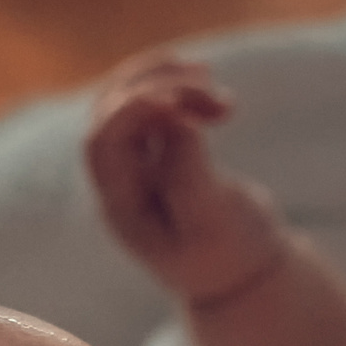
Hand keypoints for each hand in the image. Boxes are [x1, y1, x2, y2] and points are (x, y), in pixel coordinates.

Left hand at [86, 56, 286, 305]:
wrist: (241, 271)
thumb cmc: (229, 252)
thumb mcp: (213, 221)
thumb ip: (189, 174)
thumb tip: (176, 120)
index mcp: (121, 206)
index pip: (105, 143)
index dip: (133, 108)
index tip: (179, 99)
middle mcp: (117, 182)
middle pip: (110, 113)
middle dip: (156, 85)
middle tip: (210, 84)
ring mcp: (132, 165)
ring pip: (125, 100)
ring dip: (162, 77)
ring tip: (207, 75)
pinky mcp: (154, 152)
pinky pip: (146, 104)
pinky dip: (171, 83)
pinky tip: (204, 77)